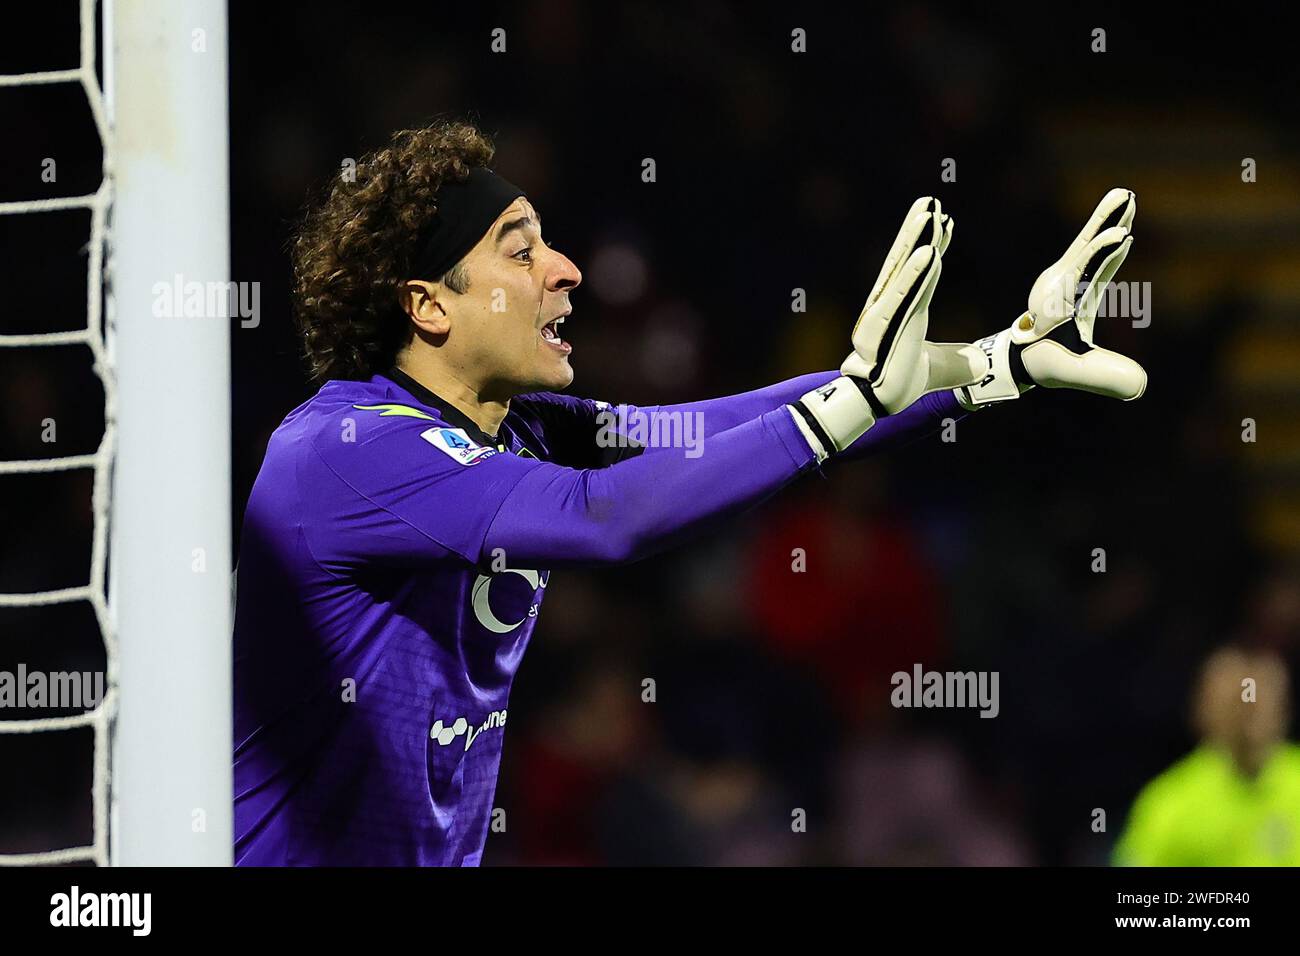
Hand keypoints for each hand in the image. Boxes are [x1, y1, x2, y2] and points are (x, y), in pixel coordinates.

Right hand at [791, 197, 984, 458]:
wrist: (878, 403)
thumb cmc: (903, 384)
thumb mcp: (941, 367)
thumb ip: (959, 362)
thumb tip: (981, 365)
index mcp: (900, 311)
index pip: (920, 272)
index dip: (931, 245)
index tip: (945, 222)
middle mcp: (888, 306)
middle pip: (905, 260)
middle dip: (918, 229)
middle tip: (931, 201)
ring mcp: (886, 313)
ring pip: (906, 270)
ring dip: (919, 240)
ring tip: (932, 213)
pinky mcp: (889, 324)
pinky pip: (907, 294)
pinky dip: (918, 272)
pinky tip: (930, 251)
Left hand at [959, 188, 1146, 406]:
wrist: (1019, 356)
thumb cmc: (1043, 362)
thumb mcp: (1070, 370)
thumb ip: (1101, 375)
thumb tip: (1141, 385)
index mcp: (1060, 300)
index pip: (1082, 270)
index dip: (1101, 252)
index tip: (1121, 235)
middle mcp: (1059, 283)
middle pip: (1085, 246)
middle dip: (1103, 222)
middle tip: (1123, 196)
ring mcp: (1064, 279)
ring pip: (1088, 244)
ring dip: (1107, 221)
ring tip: (1125, 196)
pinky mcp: (1072, 280)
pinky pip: (1092, 255)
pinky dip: (1107, 241)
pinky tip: (1124, 230)